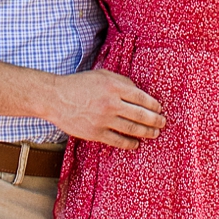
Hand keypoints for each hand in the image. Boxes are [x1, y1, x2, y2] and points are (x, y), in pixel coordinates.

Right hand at [45, 67, 166, 150]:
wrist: (56, 98)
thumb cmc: (80, 84)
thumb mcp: (103, 75)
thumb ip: (122, 82)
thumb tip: (139, 92)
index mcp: (114, 86)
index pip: (141, 97)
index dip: (153, 105)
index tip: (160, 109)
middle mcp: (111, 103)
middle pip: (140, 115)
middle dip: (155, 120)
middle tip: (163, 123)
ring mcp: (103, 120)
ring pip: (132, 129)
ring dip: (146, 132)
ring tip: (154, 134)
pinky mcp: (96, 133)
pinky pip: (117, 140)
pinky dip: (129, 143)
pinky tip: (136, 144)